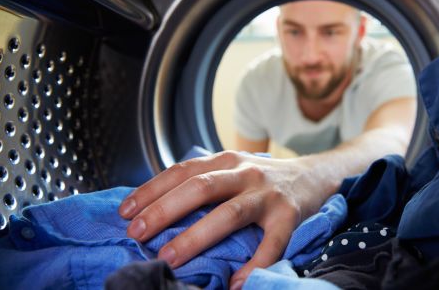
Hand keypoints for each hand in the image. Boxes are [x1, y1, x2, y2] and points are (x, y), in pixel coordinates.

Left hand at [118, 150, 336, 288]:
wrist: (313, 175)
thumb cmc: (263, 179)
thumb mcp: (232, 169)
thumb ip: (203, 182)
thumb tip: (154, 209)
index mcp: (226, 160)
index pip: (182, 171)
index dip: (151, 190)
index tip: (125, 213)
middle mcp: (245, 172)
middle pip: (200, 188)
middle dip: (164, 211)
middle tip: (137, 235)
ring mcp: (268, 193)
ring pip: (229, 213)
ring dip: (197, 236)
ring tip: (170, 258)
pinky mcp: (289, 215)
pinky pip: (271, 244)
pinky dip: (253, 264)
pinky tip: (236, 283)